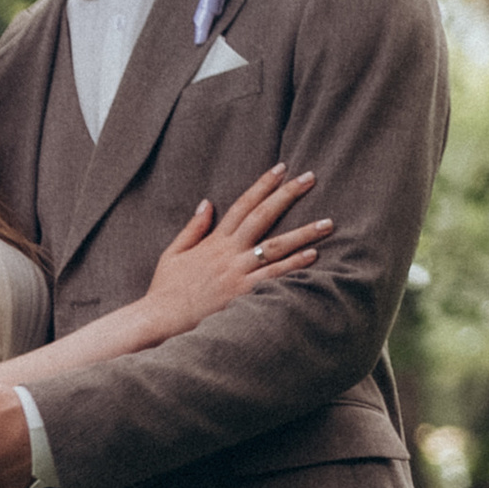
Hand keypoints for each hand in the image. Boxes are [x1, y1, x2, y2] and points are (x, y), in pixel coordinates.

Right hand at [137, 166, 329, 337]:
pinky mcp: (243, 294)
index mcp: (214, 240)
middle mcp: (229, 252)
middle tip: (310, 177)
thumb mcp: (173, 252)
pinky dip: (293, 265)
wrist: (161, 318)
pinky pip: (273, 276)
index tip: (281, 168)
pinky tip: (313, 255)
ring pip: (276, 246)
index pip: (243, 204)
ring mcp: (237, 272)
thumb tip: (207, 203)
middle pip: (263, 216)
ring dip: (303, 233)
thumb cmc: (166, 289)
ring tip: (327, 223)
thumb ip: (193, 228)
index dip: (262, 184)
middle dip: (288, 195)